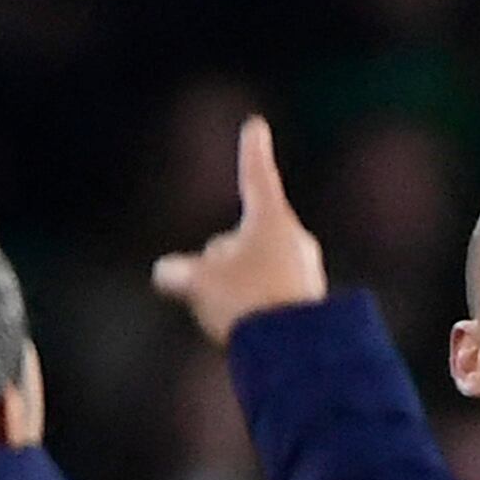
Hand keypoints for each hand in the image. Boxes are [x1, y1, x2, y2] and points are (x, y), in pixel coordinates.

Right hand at [151, 114, 327, 342]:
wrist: (297, 353)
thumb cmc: (248, 303)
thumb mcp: (199, 284)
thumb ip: (179, 274)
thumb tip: (168, 272)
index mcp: (271, 218)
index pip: (256, 176)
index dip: (252, 151)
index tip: (256, 126)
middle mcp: (295, 238)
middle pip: (239, 242)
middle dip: (222, 264)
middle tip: (221, 294)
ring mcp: (307, 270)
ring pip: (253, 272)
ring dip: (237, 290)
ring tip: (238, 318)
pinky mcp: (312, 303)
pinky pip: (270, 297)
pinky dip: (254, 310)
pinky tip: (253, 334)